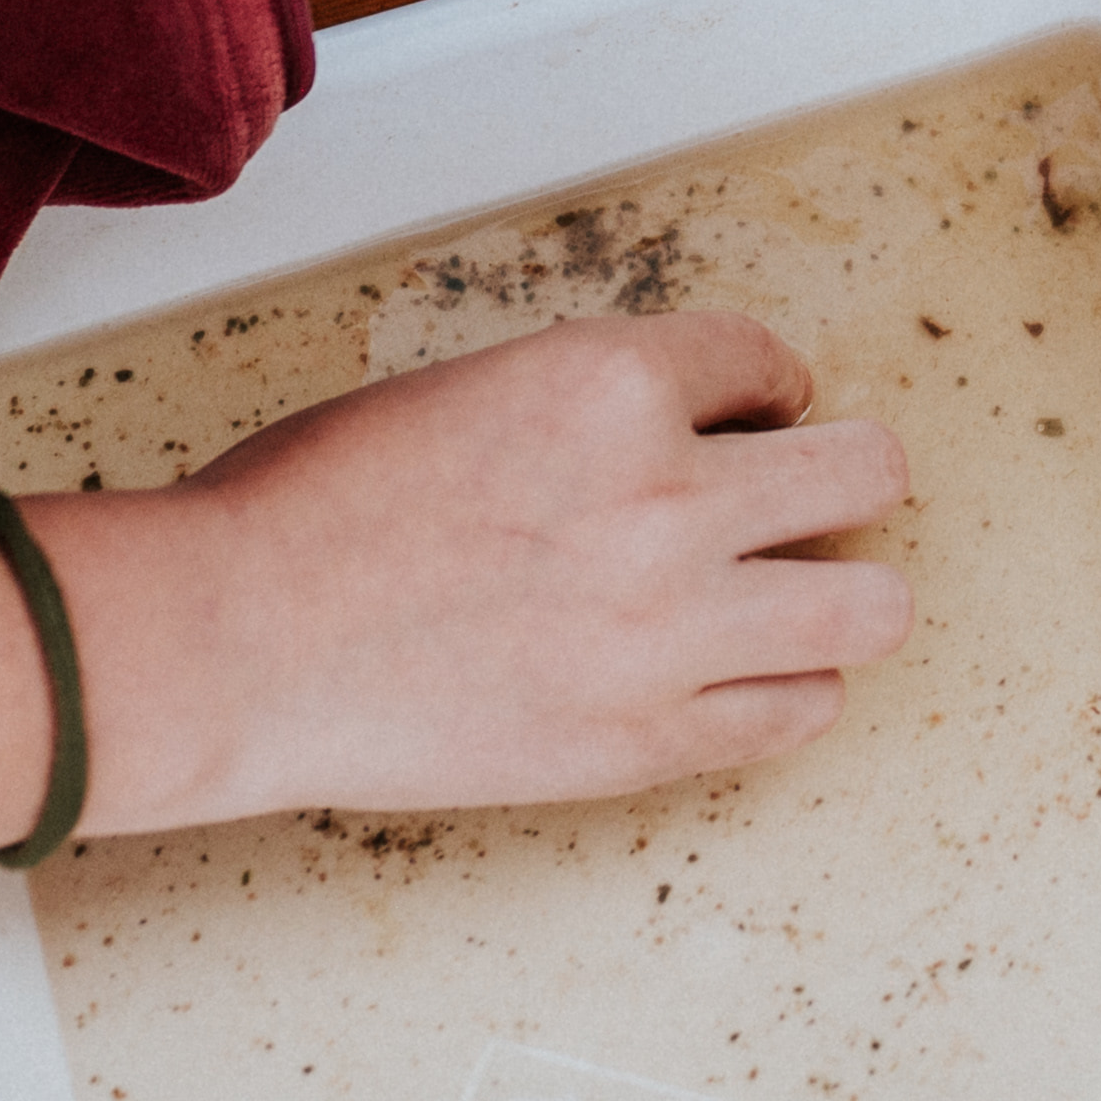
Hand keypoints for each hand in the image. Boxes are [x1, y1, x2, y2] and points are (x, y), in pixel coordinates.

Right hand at [58, 310, 914, 827]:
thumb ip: (591, 403)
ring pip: (871, 606)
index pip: (768, 360)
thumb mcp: (471, 389)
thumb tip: (671, 428)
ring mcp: (666, 629)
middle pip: (868, 472)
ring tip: (797, 594)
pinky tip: (742, 675)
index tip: (749, 416)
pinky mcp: (643, 740)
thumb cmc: (309, 509)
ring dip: (844, 590)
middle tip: (803, 500)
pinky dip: (786, 690)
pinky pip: (797, 715)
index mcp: (610, 384)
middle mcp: (665, 498)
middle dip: (842, 475)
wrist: (229, 642)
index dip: (763, 390)